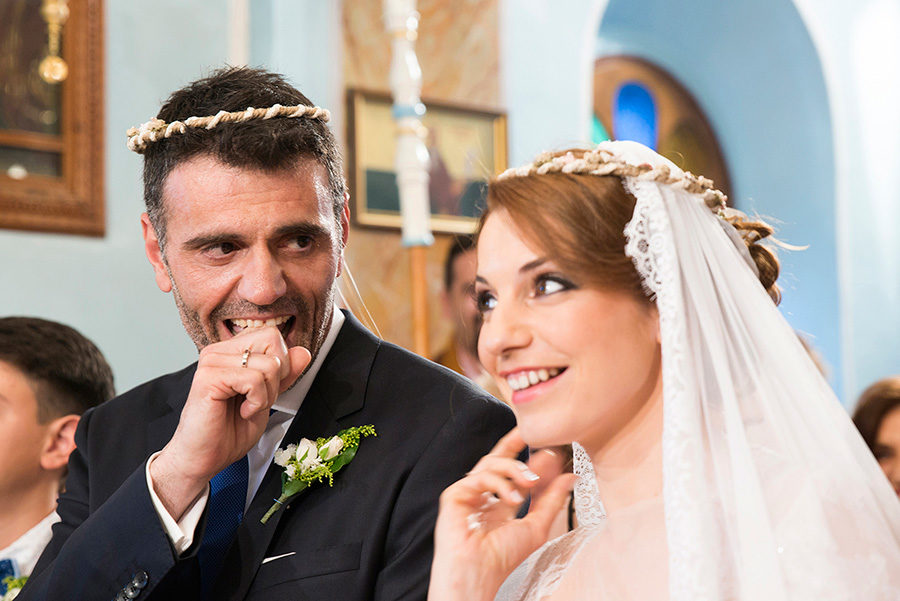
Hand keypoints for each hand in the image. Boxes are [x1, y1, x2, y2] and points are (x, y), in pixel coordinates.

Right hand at [150, 327, 310, 518]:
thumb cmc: (228, 431)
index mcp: (232, 351)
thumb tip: (303, 352)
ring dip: (268, 394)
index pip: (273, 336)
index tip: (266, 390)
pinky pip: (254, 379)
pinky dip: (257, 401)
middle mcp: (220, 351)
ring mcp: (213, 361)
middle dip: (278, 375)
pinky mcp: (209, 377)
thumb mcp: (268, 398)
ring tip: (248, 408)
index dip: (282, 364)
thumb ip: (285, 375)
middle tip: (258, 399)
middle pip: (273, 340)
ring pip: (269, 363)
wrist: (203, 459)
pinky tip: (243, 412)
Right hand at [427, 428, 576, 600]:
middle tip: (530, 431)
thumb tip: (569, 477)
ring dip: (514, 468)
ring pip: (491, 463)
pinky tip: (512, 497)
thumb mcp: (537, 525)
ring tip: (530, 481)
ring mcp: (469, 494)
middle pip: (497, 460)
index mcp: (500, 505)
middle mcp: (483, 497)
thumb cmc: (502, 558)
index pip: (515, 475)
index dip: (530, 459)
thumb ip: (552, 500)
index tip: (549, 449)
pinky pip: (480, 475)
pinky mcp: (455, 495)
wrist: (479, 572)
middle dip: (514, 443)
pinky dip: (499, 482)